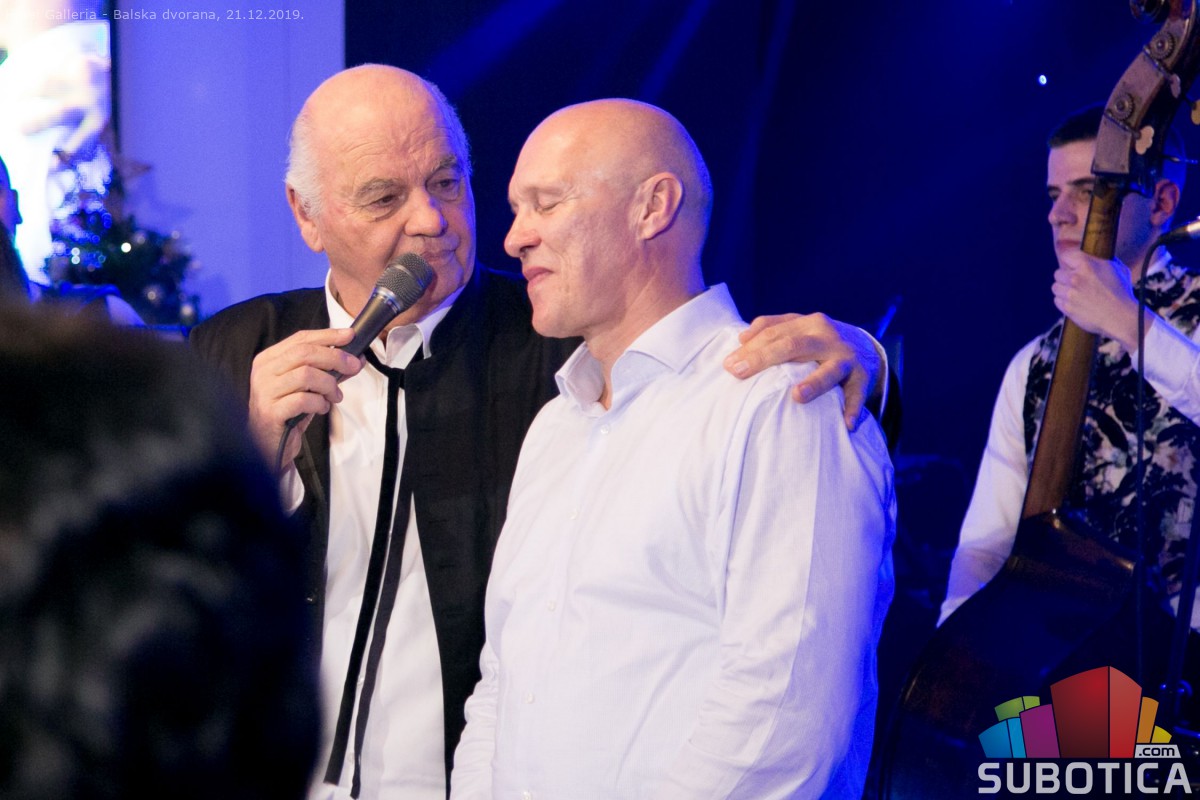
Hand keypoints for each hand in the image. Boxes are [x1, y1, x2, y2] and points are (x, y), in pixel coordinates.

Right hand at [247, 328, 364, 468]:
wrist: (269, 445)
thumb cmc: (289, 413)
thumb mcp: (308, 387)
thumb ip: (328, 371)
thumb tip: (355, 359)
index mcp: (269, 360)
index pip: (300, 339)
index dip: (327, 335)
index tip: (350, 335)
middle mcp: (263, 372)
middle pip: (304, 353)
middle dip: (335, 357)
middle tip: (353, 366)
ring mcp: (265, 392)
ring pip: (305, 375)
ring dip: (329, 384)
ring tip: (335, 396)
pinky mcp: (271, 412)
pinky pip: (303, 400)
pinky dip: (320, 403)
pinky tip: (322, 408)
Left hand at [724, 312, 882, 429]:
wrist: (868, 349)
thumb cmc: (822, 341)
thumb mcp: (801, 328)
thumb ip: (773, 328)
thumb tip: (741, 338)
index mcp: (809, 324)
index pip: (775, 333)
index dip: (751, 347)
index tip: (729, 364)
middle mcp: (827, 337)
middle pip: (793, 346)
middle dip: (763, 359)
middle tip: (738, 373)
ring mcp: (847, 358)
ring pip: (830, 370)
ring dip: (815, 383)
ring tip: (798, 396)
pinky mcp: (863, 378)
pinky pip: (857, 395)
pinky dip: (853, 409)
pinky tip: (846, 424)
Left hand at [1051, 250, 1147, 350]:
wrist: (1121, 317)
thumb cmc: (1121, 292)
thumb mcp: (1117, 268)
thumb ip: (1100, 261)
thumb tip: (1092, 256)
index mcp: (1086, 264)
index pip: (1066, 255)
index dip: (1069, 261)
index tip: (1071, 264)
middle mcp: (1075, 277)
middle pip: (1058, 273)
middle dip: (1065, 277)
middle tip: (1076, 282)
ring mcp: (1069, 293)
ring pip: (1055, 287)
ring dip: (1063, 289)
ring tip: (1076, 293)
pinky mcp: (1067, 307)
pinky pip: (1057, 300)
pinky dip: (1063, 302)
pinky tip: (1075, 303)